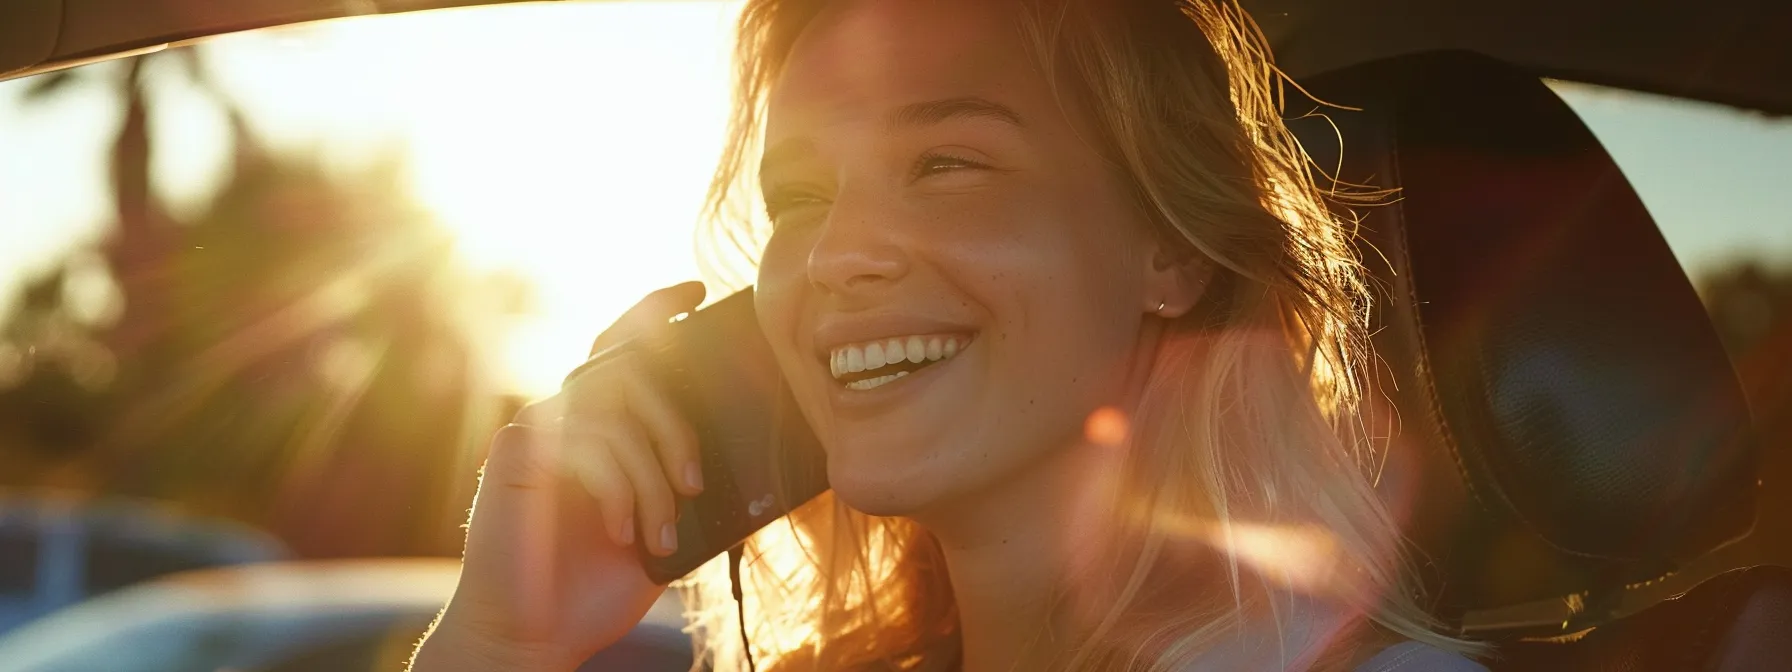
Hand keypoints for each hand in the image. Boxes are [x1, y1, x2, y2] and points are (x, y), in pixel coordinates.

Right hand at [412, 282, 706, 670]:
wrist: (532, 638)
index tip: (696, 295)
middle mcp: (563, 415)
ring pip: (618, 407)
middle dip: (677, 422)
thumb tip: (746, 455)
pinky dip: (619, 490)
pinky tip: (621, 530)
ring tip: (662, 529)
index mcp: (596, 426)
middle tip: (694, 480)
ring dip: (654, 472)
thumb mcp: (662, 532)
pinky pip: (590, 443)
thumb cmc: (591, 588)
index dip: (655, 310)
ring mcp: (538, 429)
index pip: (624, 346)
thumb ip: (684, 486)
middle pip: (631, 367)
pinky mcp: (517, 452)